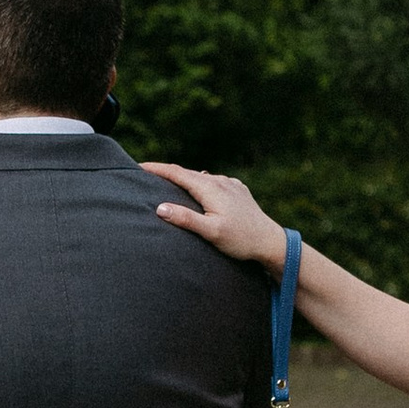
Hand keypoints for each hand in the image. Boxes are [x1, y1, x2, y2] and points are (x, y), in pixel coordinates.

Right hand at [145, 165, 287, 271]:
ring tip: (168, 182)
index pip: (177, 173)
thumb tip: (160, 207)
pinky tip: (199, 189)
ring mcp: (230, 185)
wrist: (270, 242)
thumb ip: (186, 219)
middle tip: (146, 173)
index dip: (156, 168)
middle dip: (166, 172)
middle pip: (187, 173)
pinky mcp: (238, 191)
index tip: (138, 166)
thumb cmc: (241, 240)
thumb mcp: (211, 232)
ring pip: (201, 177)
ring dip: (184, 178)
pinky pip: (214, 182)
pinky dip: (200, 183)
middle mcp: (220, 181)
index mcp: (210, 188)